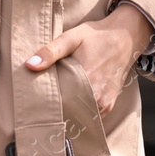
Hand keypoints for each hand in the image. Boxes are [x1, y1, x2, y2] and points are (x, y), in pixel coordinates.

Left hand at [25, 5, 154, 115]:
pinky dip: (80, 114)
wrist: (125, 36)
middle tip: (39, 110)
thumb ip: (50, 52)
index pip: (59, 105)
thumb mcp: (71, 37)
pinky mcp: (108, 105)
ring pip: (80, 119)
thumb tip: (30, 65)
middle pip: (69, 114)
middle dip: (55, 113)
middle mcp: (96, 97)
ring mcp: (104, 103)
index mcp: (85, 81)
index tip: (33, 106)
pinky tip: (70, 107)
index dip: (45, 107)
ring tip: (53, 110)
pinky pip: (91, 117)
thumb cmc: (96, 36)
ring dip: (68, 115)